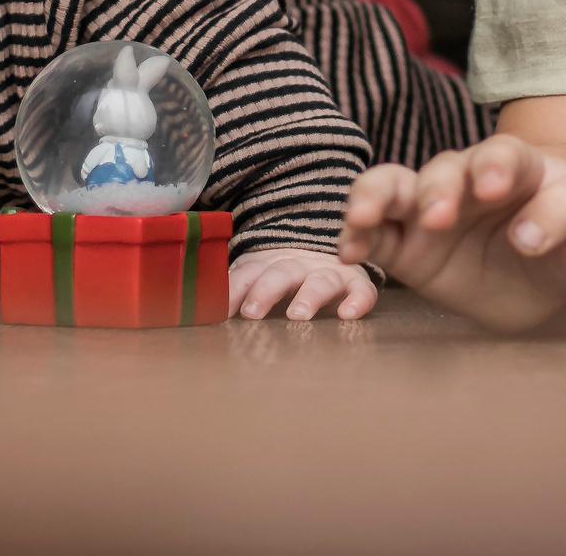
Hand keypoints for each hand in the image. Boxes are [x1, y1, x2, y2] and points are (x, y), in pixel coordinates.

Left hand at [230, 247, 376, 320]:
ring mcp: (328, 273)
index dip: (234, 289)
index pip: (248, 272)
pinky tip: (348, 315)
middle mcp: (298, 265)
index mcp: (268, 263)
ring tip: (298, 315)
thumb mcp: (256, 278)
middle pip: (281, 273)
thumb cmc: (282, 276)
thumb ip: (235, 291)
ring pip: (320, 281)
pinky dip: (357, 300)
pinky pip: (362, 290)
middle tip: (252, 312)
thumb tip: (203, 310)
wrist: (329, 249)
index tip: (223, 311)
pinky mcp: (356, 283)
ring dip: (308, 296)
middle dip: (266, 291)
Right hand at [337, 134, 565, 333]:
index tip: (495, 190)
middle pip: (442, 170)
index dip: (495, 167)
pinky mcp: (406, 246)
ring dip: (374, 198)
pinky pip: (374, 234)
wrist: (555, 282)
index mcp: (516, 166)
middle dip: (436, 189)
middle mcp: (465, 180)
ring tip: (362, 217)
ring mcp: (430, 210)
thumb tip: (527, 236)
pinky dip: (355, 236)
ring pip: (391, 188)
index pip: (502, 154)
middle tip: (439, 215)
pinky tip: (348, 250)